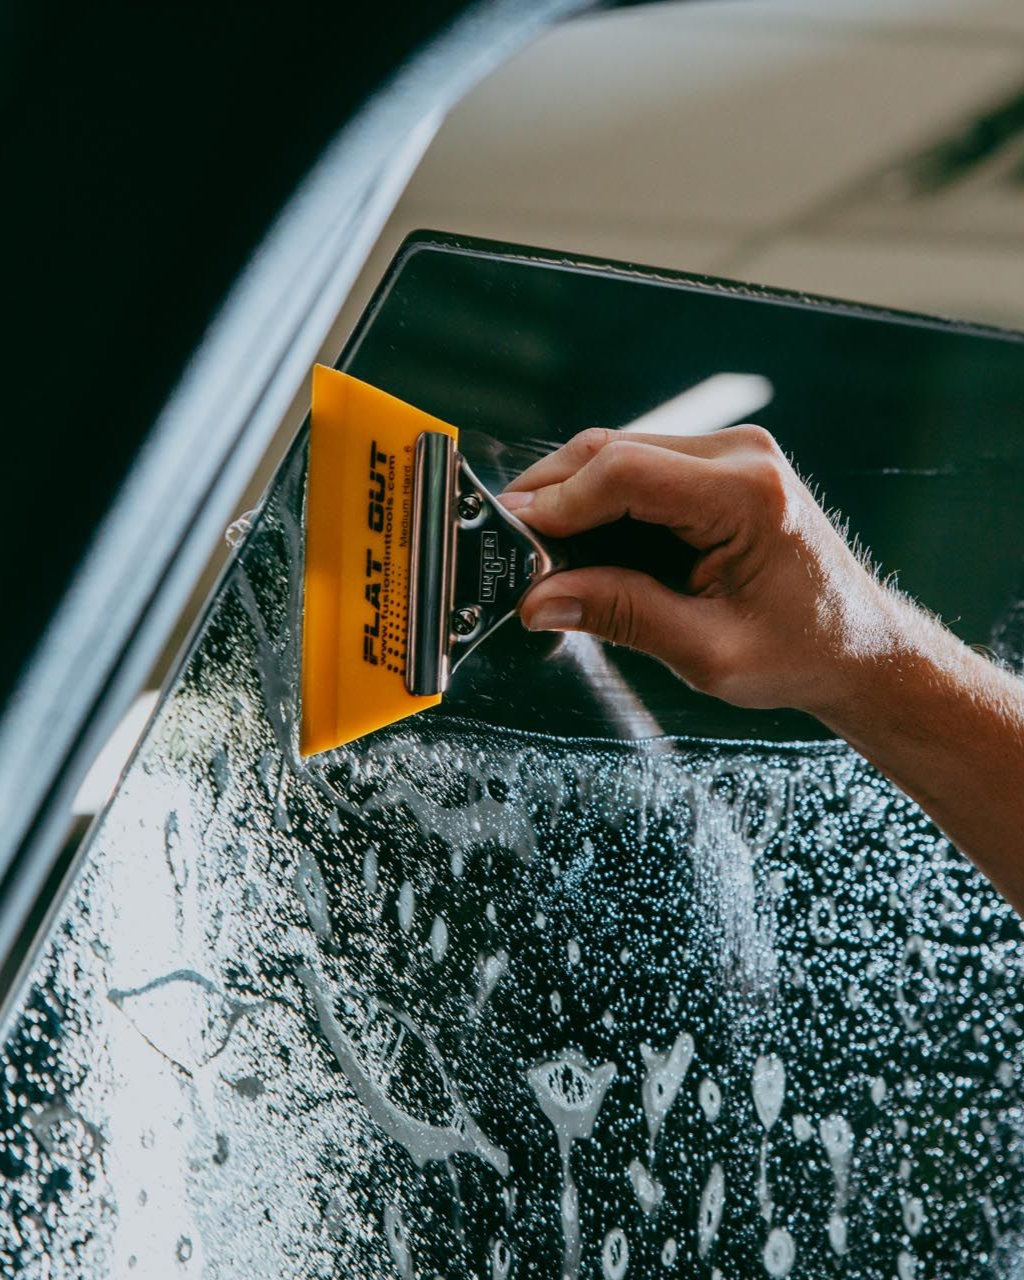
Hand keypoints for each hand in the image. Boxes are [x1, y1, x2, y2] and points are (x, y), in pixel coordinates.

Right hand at [500, 425, 901, 719]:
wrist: (859, 645)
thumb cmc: (801, 652)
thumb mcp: (708, 651)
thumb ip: (623, 616)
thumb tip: (539, 600)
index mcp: (748, 495)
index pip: (624, 471)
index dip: (557, 503)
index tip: (513, 540)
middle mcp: (740, 456)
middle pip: (612, 449)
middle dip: (551, 495)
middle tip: (507, 546)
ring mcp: (731, 453)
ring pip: (618, 451)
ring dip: (570, 496)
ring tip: (535, 550)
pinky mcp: (718, 466)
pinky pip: (639, 466)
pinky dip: (598, 499)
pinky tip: (577, 540)